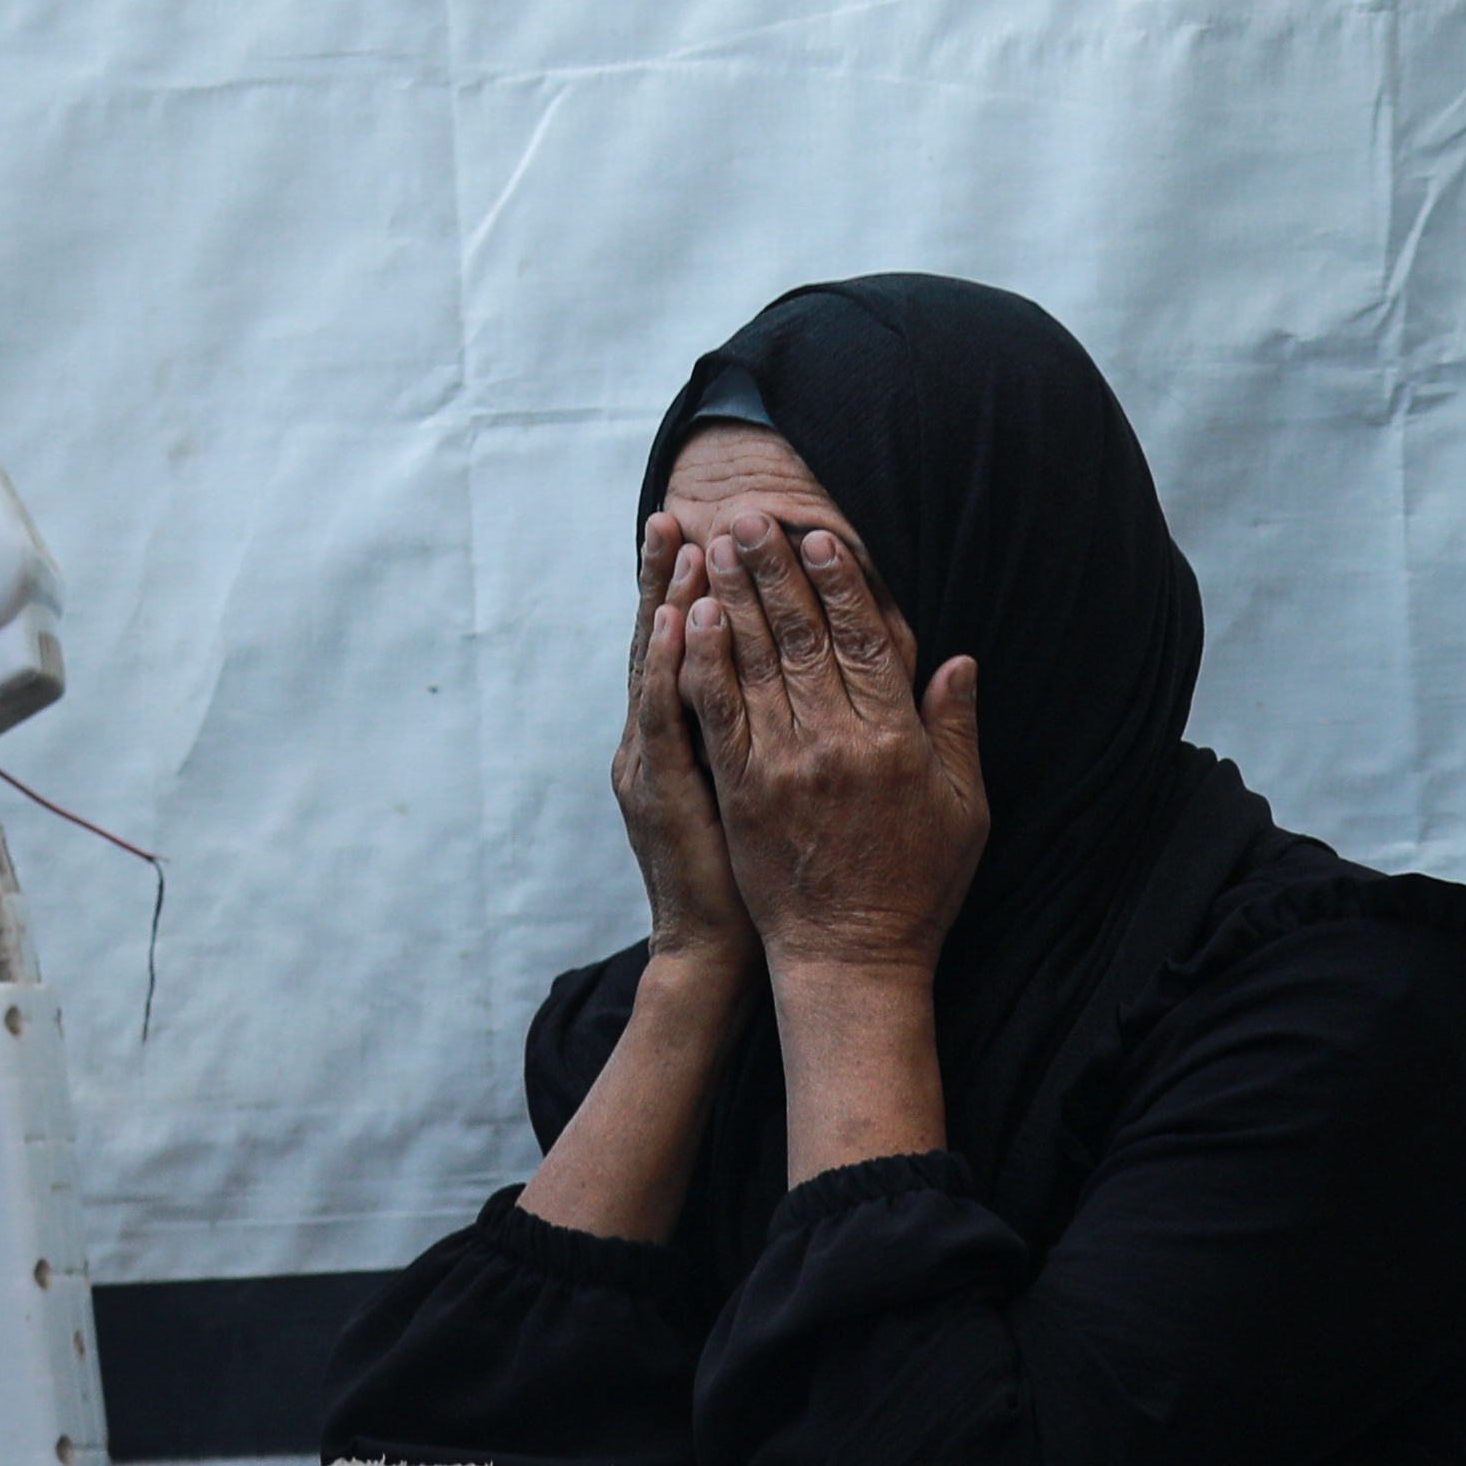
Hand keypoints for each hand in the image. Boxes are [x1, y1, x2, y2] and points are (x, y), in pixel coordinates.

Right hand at [610, 517, 754, 974]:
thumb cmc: (756, 875)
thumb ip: (775, 730)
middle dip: (672, 577)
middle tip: (676, 513)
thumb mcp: (758, 791)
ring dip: (666, 600)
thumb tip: (810, 674)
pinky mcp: (661, 789)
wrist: (718, 952)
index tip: (712, 530)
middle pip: (666, 644)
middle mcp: (660, 741)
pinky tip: (673, 621)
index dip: (698, 591)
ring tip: (676, 541)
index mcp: (692, 736)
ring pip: (660, 666)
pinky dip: (666, 666)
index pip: (695, 649)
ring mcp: (654, 762)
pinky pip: (664, 718)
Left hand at [678, 517, 984, 977]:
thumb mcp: (964, 810)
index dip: (841, 584)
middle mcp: (837, 743)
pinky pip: (716, 713)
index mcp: (895, 740)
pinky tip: (690, 619)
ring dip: (731, 596)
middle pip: (802, 636)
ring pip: (754, 662)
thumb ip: (956, 732)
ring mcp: (783, 765)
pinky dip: (701, 661)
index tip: (821, 539)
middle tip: (750, 517)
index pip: (865, 640)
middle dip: (773, 570)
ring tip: (712, 545)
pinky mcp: (741, 791)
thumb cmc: (916, 888)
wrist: (852, 960)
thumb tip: (956, 661)